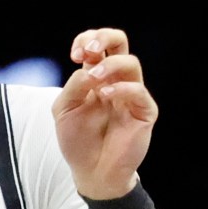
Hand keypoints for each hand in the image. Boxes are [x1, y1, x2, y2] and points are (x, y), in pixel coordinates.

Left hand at [51, 28, 157, 198]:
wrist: (92, 172)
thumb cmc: (78, 140)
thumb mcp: (64, 110)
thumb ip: (74, 86)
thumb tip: (88, 68)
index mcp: (95, 77)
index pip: (98, 45)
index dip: (86, 40)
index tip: (74, 54)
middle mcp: (115, 80)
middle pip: (120, 43)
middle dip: (104, 36)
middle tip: (89, 50)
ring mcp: (130, 95)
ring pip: (131, 62)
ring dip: (109, 65)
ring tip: (94, 79)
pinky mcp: (143, 112)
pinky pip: (139, 90)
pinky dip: (121, 88)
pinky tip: (105, 96)